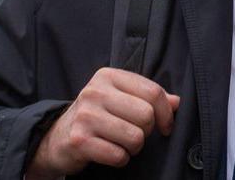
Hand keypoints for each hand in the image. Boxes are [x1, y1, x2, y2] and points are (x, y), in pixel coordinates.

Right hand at [26, 68, 180, 178]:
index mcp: (108, 76)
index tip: (165, 126)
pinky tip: (110, 152)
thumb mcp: (119, 98)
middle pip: (146, 115)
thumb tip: (177, 102)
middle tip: (136, 134)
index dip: (166, 113)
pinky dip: (121, 159)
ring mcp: (85, 115)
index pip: (152, 91)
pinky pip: (119, 155)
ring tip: (122, 143)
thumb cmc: (96, 116)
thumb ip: (147, 97)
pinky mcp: (79, 140)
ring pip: (135, 137)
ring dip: (134, 147)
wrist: (57, 138)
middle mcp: (95, 92)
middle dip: (147, 131)